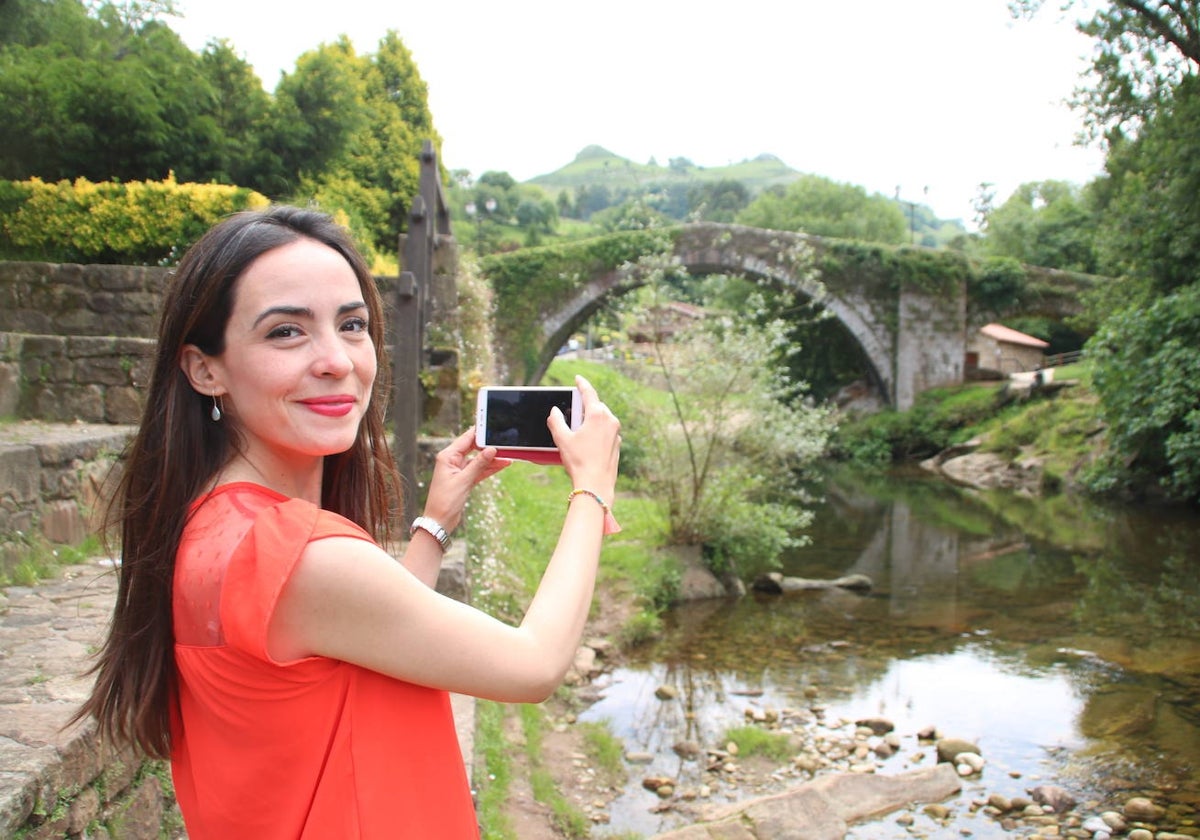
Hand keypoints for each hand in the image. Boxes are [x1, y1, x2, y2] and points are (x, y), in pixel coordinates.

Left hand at [421, 427, 510, 532]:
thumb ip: (478, 464)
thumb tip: (491, 449)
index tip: (493, 427)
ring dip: (492, 459)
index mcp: (447, 456)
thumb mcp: (464, 481)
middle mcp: (452, 461)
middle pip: (473, 448)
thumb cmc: (445, 501)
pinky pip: (479, 470)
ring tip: (508, 456)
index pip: (466, 439)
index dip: (480, 433)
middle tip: (505, 443)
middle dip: (489, 446)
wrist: (439, 521)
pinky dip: (489, 469)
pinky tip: (502, 465)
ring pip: (478, 460)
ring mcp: (458, 470)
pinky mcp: (464, 479)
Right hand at [549, 375, 620, 500]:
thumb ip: (556, 421)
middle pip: (596, 406)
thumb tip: (555, 411)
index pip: (589, 393)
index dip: (582, 384)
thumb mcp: (562, 439)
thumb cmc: (579, 461)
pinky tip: (587, 442)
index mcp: (597, 415)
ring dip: (590, 419)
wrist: (596, 484)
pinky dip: (597, 431)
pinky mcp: (617, 444)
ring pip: (602, 419)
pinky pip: (606, 431)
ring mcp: (616, 433)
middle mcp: (610, 420)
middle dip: (584, 406)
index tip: (578, 378)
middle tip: (572, 411)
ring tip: (577, 430)